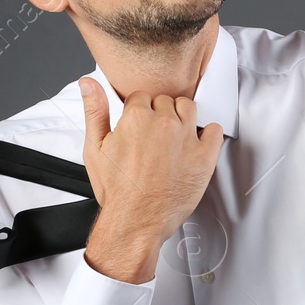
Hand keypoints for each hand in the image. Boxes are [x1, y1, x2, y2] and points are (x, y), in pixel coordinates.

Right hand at [78, 77, 224, 283]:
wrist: (136, 221)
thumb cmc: (117, 191)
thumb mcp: (95, 148)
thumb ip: (94, 110)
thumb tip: (89, 84)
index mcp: (136, 118)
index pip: (142, 96)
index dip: (139, 112)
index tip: (139, 126)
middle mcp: (163, 123)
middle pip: (166, 101)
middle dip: (159, 115)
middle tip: (154, 138)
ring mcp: (186, 138)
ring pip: (189, 108)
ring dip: (182, 118)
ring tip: (173, 138)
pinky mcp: (205, 155)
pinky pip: (215, 130)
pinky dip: (208, 135)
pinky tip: (195, 146)